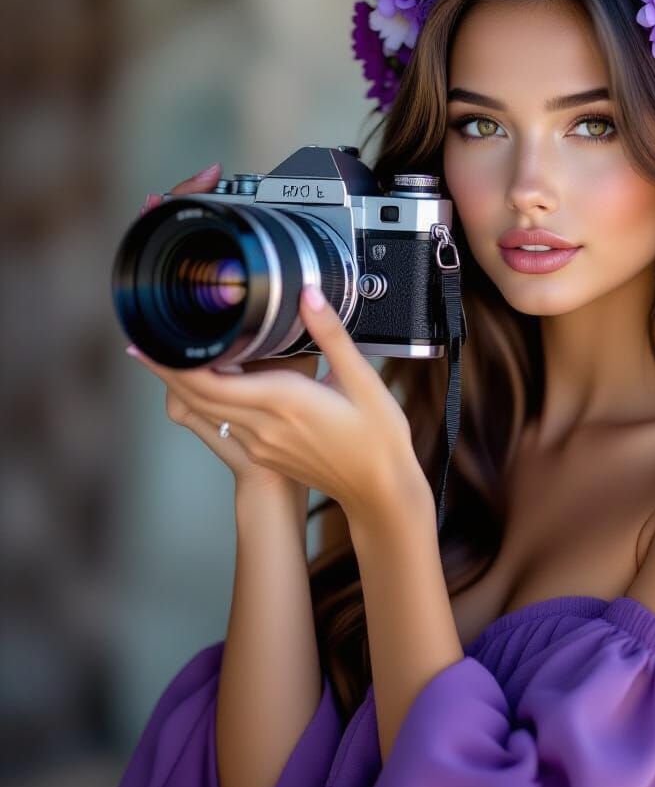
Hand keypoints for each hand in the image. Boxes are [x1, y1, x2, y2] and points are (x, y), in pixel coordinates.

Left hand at [126, 283, 426, 530]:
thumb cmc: (377, 438)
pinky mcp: (266, 451)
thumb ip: (332, 335)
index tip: (149, 340)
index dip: (173, 361)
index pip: (209, 381)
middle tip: (143, 342)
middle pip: (196, 395)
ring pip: (207, 410)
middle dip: (167, 368)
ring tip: (168, 358)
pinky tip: (214, 384)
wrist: (380, 491)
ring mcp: (261, 442)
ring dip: (184, 384)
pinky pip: (224, 422)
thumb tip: (309, 295)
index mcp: (283, 401)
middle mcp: (263, 425)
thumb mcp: (363, 379)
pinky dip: (208, 399)